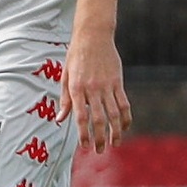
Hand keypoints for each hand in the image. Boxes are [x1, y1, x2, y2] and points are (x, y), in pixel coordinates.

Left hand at [64, 27, 130, 153]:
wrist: (93, 36)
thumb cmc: (76, 56)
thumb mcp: (65, 76)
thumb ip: (65, 99)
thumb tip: (60, 119)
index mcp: (76, 88)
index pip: (80, 117)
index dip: (83, 134)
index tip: (85, 147)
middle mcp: (92, 89)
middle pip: (99, 119)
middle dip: (99, 138)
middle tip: (99, 151)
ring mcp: (107, 86)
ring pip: (114, 114)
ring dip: (115, 131)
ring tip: (115, 144)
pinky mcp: (117, 82)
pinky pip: (124, 103)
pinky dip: (126, 117)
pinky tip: (125, 127)